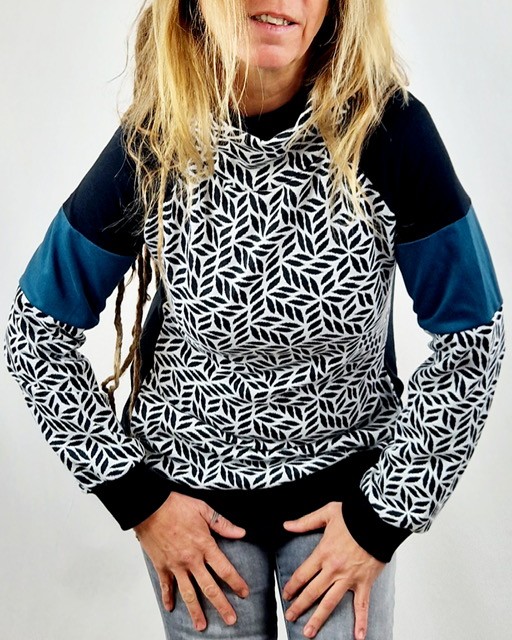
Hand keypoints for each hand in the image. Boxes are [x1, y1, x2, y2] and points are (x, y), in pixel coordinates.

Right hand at [133, 491, 248, 630]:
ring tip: (202, 626)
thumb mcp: (203, 509)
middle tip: (231, 619)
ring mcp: (175, 565)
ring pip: (188, 593)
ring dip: (195, 611)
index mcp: (204, 545)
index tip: (244, 593)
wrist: (149, 507)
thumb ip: (222, 524)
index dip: (236, 582)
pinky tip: (170, 609)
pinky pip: (166, 586)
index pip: (224, 569)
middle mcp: (191, 559)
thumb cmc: (176, 505)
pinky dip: (167, 597)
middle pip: (209, 587)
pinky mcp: (161, 566)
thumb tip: (241, 533)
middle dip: (221, 605)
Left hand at [282, 502, 384, 639]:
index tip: (286, 595)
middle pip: (312, 592)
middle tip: (290, 617)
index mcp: (323, 553)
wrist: (378, 519)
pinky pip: (362, 606)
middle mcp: (333, 569)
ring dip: (318, 619)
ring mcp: (349, 578)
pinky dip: (361, 622)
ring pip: (330, 603)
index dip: (292, 586)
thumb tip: (287, 525)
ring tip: (308, 633)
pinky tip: (358, 638)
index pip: (302, 574)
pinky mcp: (365, 583)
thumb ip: (305, 522)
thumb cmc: (354, 514)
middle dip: (299, 606)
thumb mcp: (327, 513)